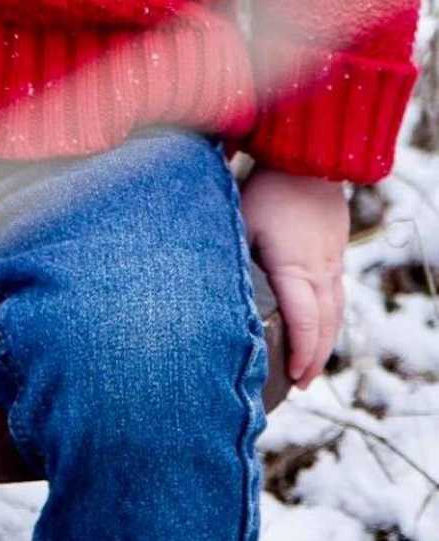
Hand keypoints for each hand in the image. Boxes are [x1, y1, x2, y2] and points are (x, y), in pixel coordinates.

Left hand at [239, 165, 349, 389]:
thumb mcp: (242, 221)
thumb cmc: (268, 189)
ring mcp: (332, 260)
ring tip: (311, 362)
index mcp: (297, 270)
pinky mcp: (335, 248)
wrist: (308, 158)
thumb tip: (201, 287)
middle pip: (325, 326)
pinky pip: (337, 291)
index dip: (301, 355)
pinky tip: (320, 321)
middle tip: (300, 382)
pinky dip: (331, 315)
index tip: (293, 378)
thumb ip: (230, 255)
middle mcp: (320, 271)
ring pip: (336, 311)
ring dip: (325, 340)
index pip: (305, 324)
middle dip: (314, 358)